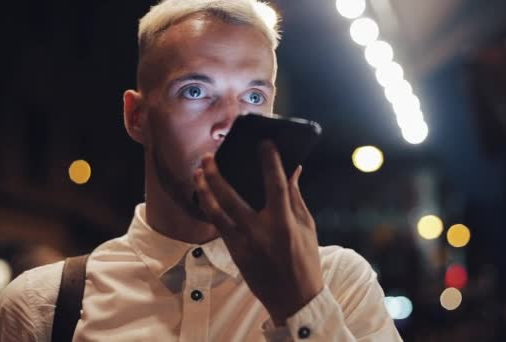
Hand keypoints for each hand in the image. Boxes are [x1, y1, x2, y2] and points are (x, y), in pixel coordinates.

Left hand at [194, 141, 323, 324]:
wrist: (294, 299)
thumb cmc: (305, 260)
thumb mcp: (307, 227)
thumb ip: (296, 197)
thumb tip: (293, 170)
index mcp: (284, 223)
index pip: (275, 185)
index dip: (270, 162)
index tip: (264, 143)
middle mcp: (260, 231)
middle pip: (232, 197)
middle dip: (217, 174)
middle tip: (208, 156)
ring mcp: (243, 243)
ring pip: (216, 213)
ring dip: (205, 191)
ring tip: (198, 174)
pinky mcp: (234, 252)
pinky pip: (218, 226)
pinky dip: (210, 209)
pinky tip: (205, 196)